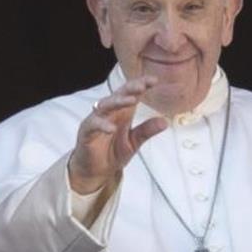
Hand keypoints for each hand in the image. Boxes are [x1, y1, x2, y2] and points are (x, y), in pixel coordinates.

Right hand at [68, 76, 167, 194]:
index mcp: (122, 112)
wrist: (97, 171)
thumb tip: (165, 122)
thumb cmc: (113, 152)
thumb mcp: (134, 142)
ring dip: (118, 102)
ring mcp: (96, 120)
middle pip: (119, 95)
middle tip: (142, 86)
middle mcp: (109, 112)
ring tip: (131, 101)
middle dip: (130, 89)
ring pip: (105, 105)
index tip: (154, 80)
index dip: (141, 85)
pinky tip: (112, 128)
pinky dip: (102, 125)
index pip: (131, 93)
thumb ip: (147, 131)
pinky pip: (93, 125)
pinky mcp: (86, 132)